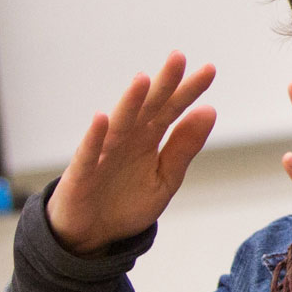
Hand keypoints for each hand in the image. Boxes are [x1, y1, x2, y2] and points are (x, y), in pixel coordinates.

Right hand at [46, 52, 216, 255]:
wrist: (92, 234)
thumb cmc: (126, 202)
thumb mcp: (165, 178)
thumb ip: (184, 147)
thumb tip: (210, 110)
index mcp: (148, 139)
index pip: (172, 109)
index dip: (189, 91)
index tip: (209, 70)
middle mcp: (126, 139)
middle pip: (147, 108)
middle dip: (163, 84)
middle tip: (179, 57)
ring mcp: (103, 153)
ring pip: (119, 123)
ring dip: (130, 102)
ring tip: (144, 80)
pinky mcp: (82, 173)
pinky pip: (89, 153)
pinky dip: (94, 137)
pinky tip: (102, 119)